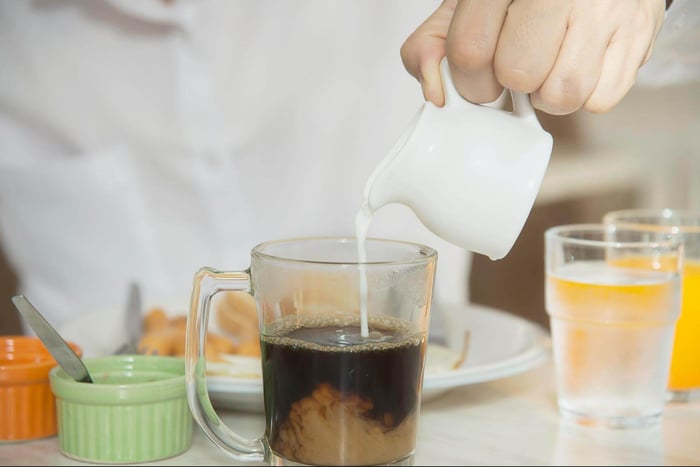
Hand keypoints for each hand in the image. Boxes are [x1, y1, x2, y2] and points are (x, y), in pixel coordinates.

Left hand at [401, 0, 665, 113]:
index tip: (478, 78)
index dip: (468, 80)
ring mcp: (604, 9)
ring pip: (562, 94)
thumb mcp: (469, 7)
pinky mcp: (638, 34)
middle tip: (518, 66)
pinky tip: (580, 64)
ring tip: (550, 65)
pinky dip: (586, 95)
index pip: (470, 50)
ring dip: (548, 93)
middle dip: (510, 84)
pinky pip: (600, 100)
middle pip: (518, 74)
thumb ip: (435, 45)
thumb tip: (435, 92)